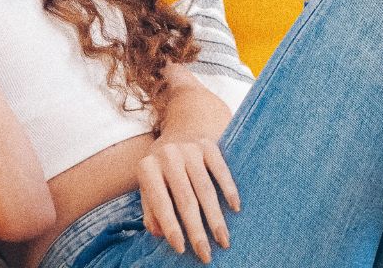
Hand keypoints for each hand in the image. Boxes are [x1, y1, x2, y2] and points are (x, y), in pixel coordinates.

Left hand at [137, 132, 240, 263]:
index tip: (182, 249)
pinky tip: (235, 209)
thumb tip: (160, 234)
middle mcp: (168, 155)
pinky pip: (221, 170)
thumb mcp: (149, 185)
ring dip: (216, 218)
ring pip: (205, 189)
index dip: (171, 227)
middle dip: (197, 230)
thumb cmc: (162, 168)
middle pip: (186, 199)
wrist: (180, 128)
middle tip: (206, 254)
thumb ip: (151, 209)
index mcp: (147, 167)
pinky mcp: (208, 145)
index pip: (160, 203)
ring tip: (223, 240)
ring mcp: (190, 149)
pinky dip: (229, 190)